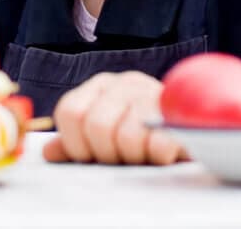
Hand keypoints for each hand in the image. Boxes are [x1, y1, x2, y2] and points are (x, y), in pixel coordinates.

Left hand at [41, 71, 185, 164]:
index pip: (70, 111)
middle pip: (96, 125)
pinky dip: (158, 156)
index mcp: (100, 85)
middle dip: (107, 153)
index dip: (76, 143)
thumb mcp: (104, 135)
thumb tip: (49, 151)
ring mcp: (152, 93)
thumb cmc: (141, 135)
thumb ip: (76, 142)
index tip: (91, 156)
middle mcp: (124, 82)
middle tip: (121, 157)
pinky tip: (162, 153)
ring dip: (134, 157)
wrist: (191, 127)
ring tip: (143, 154)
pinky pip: (159, 144)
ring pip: (126, 136)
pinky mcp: (179, 114)